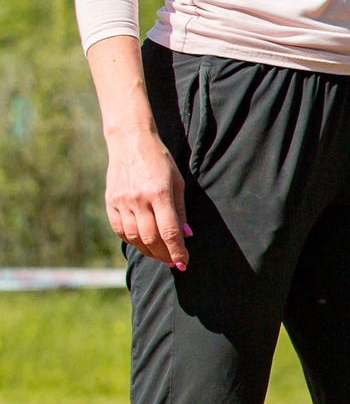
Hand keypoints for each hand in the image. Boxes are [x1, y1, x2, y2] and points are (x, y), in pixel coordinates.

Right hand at [103, 119, 189, 270]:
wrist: (130, 141)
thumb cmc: (160, 160)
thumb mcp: (177, 182)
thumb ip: (180, 210)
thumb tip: (186, 236)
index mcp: (158, 193)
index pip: (169, 232)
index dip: (177, 251)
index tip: (184, 262)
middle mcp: (137, 200)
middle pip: (150, 238)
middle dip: (164, 254)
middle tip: (173, 262)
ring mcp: (121, 201)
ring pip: (134, 237)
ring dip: (148, 251)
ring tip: (160, 255)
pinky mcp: (110, 202)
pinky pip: (120, 229)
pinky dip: (131, 240)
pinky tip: (142, 244)